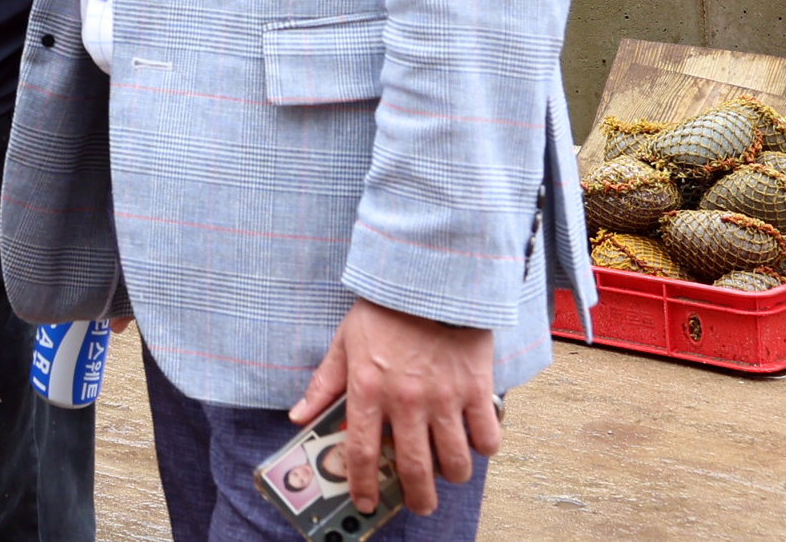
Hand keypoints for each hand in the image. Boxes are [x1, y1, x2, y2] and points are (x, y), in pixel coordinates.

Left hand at [289, 300, 500, 518]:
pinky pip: (487, 437)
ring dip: (452, 477)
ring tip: (448, 475)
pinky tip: (474, 443)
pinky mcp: (476, 389)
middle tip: (419, 505)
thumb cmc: (384, 311)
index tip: (365, 502)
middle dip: (417, 497)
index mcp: (367, 389)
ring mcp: (444, 397)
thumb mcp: (343, 343)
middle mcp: (405, 400)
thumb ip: (323, 384)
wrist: (429, 280)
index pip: (359, 452)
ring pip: (454, 461)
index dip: (361, 484)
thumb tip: (298, 416)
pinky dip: (483, 449)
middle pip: (413, 468)